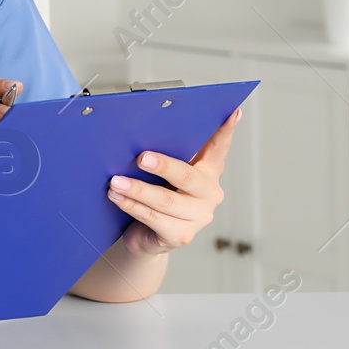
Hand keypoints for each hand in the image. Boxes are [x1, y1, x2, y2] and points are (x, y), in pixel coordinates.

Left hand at [111, 106, 239, 256]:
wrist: (147, 236)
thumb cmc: (156, 196)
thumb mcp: (165, 174)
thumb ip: (167, 154)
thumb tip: (141, 130)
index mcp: (208, 171)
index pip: (219, 148)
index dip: (226, 131)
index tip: (232, 112)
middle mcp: (208, 194)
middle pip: (188, 177)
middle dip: (163, 166)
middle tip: (141, 158)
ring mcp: (198, 217)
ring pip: (166, 200)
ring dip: (137, 189)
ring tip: (116, 181)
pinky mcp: (181, 235)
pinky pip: (153, 218)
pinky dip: (132, 206)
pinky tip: (117, 197)